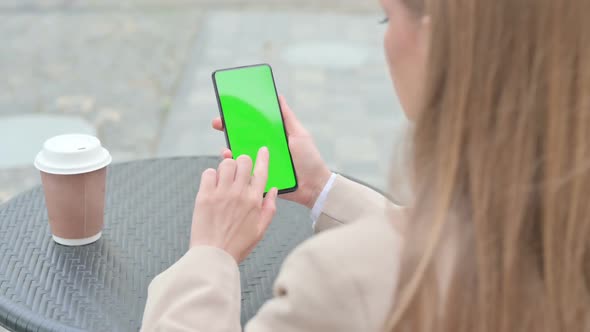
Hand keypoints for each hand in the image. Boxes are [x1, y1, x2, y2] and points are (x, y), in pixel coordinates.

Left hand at [190, 147, 278, 262]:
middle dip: (242, 162)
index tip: (262, 150)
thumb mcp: (261, 229)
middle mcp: (239, 193)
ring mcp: (221, 193)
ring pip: (225, 163)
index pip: (262, 171)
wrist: (213, 256)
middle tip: (239, 171)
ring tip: (225, 179)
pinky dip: (211, 176)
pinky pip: (208, 173)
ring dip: (226, 167)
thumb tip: (274, 190)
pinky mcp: (204, 196)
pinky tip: (213, 186)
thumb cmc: (238, 245)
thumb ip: (270, 208)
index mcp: (255, 200)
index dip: (263, 157)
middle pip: (243, 161)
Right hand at [212, 96, 331, 208]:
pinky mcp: (260, 179)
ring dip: (228, 150)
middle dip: (227, 130)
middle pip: (241, 139)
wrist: (314, 185)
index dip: (239, 119)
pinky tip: (232, 163)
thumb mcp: (299, 134)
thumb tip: (278, 97)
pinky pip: (245, 174)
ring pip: (240, 157)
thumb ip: (288, 117)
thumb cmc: (309, 159)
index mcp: (271, 139)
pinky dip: (236, 169)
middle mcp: (263, 150)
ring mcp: (260, 165)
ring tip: (225, 147)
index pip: (251, 126)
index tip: (227, 111)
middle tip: (218, 123)